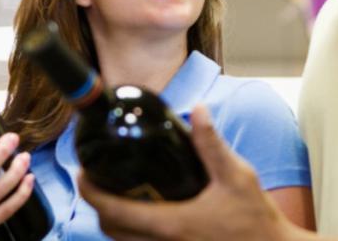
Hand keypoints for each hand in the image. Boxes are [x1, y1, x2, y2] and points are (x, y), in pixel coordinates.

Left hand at [79, 105, 306, 240]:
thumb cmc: (255, 219)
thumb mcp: (236, 176)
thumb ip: (212, 143)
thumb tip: (198, 109)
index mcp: (170, 225)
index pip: (111, 210)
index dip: (89, 190)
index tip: (82, 171)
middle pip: (110, 230)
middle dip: (97, 204)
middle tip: (96, 178)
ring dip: (114, 219)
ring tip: (117, 191)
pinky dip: (132, 232)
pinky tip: (144, 212)